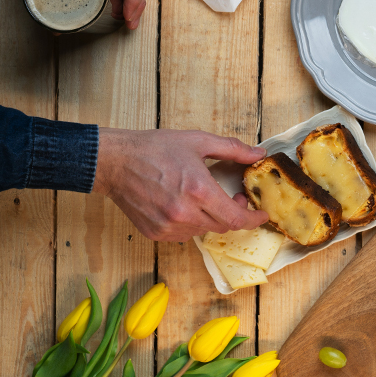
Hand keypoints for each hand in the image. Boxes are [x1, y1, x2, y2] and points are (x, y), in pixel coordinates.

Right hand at [93, 129, 269, 241]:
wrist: (114, 162)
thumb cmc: (154, 148)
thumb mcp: (197, 141)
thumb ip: (232, 149)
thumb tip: (258, 154)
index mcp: (199, 191)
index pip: (237, 218)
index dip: (253, 219)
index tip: (261, 214)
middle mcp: (185, 213)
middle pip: (223, 226)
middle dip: (234, 213)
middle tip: (232, 197)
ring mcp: (168, 226)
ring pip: (204, 231)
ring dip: (211, 217)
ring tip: (203, 198)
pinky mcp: (155, 233)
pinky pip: (184, 235)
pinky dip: (190, 223)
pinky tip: (184, 205)